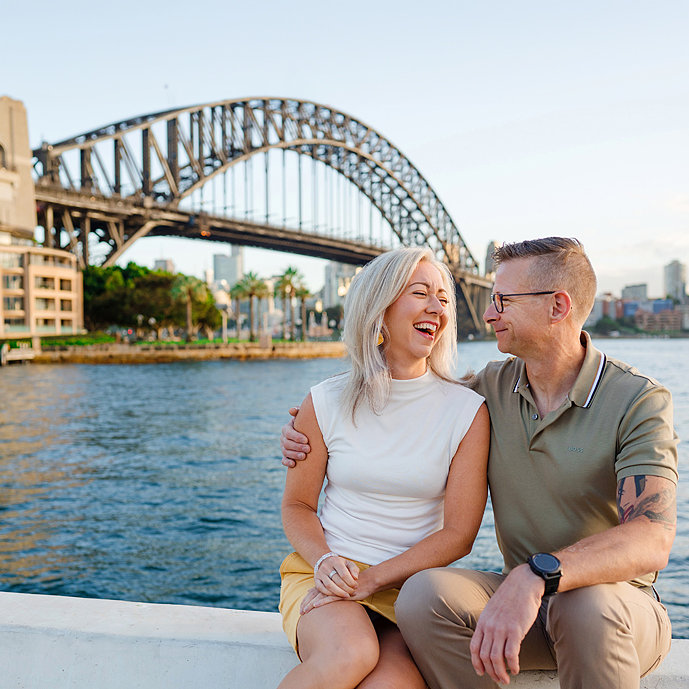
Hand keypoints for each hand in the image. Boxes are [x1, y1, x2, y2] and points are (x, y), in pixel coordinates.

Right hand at [281, 407, 310, 467]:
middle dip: (297, 447)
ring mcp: (283, 447)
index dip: (296, 437)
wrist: (308, 434)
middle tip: (308, 449)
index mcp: (286, 428)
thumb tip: (292, 410)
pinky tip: (294, 464)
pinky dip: (287, 462)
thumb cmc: (307, 424)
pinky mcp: (286, 456)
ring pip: (285, 452)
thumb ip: (299, 411)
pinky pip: (284, 460)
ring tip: (304, 457)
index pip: (288, 432)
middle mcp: (283, 438)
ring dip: (294, 455)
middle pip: (287, 443)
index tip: (307, 440)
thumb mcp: (303, 417)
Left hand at [300, 564, 376, 614]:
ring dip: (312, 604)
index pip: (314, 593)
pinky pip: (331, 598)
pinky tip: (316, 605)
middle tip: (300, 612)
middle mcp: (331, 587)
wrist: (366, 581)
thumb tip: (317, 595)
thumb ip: (329, 592)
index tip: (301, 608)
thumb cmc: (353, 586)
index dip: (307, 600)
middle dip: (307, 604)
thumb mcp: (341, 589)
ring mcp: (336, 590)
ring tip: (305, 611)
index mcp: (329, 586)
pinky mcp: (342, 594)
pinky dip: (323, 601)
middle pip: (315, 595)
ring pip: (321, 597)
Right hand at [313, 555, 358, 597]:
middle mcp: (326, 566)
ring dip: (339, 593)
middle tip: (353, 592)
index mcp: (335, 561)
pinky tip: (337, 596)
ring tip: (346, 595)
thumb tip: (355, 578)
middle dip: (347, 589)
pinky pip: (321, 589)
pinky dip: (329, 594)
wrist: (326, 561)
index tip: (356, 586)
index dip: (351, 582)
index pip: (344, 574)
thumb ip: (354, 569)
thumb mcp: (349, 564)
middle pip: (337, 581)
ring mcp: (320, 573)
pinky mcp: (316, 579)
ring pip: (329, 586)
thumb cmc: (341, 565)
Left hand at [470, 565, 543, 684]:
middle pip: (485, 656)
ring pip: (496, 658)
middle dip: (491, 671)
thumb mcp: (493, 609)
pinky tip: (516, 669)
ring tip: (506, 679)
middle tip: (499, 679)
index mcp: (483, 621)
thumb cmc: (510, 597)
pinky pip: (511, 654)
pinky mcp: (515, 630)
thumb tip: (490, 640)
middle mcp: (490, 626)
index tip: (481, 672)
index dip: (476, 663)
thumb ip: (490, 624)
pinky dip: (512, 665)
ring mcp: (501, 628)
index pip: (474, 647)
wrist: (523, 584)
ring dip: (501, 672)